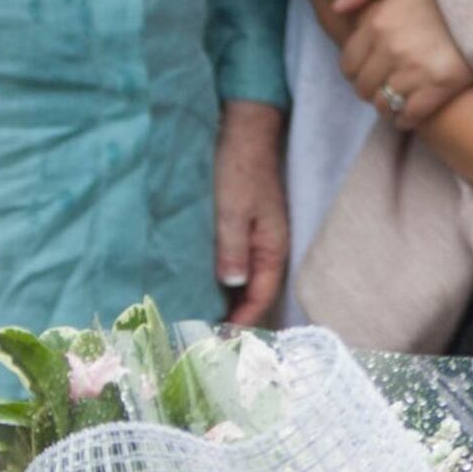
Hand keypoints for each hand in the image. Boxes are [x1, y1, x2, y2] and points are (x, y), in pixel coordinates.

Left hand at [213, 100, 289, 326]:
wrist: (245, 131)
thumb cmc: (239, 169)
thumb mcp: (232, 210)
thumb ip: (232, 248)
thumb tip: (231, 286)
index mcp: (272, 245)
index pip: (261, 295)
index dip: (242, 320)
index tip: (218, 341)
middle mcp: (267, 247)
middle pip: (255, 293)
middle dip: (235, 319)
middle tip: (205, 341)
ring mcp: (256, 238)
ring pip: (244, 282)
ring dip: (227, 303)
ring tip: (200, 323)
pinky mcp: (242, 229)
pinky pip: (235, 266)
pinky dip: (222, 284)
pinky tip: (202, 290)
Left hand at [332, 0, 472, 131]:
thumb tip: (337, 9)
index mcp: (379, 24)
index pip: (348, 64)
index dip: (356, 69)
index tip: (369, 68)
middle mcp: (393, 50)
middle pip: (363, 88)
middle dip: (370, 87)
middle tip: (385, 83)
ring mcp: (417, 70)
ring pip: (384, 104)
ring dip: (387, 104)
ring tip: (398, 96)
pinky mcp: (441, 86)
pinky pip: (410, 115)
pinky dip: (405, 119)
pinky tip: (408, 114)